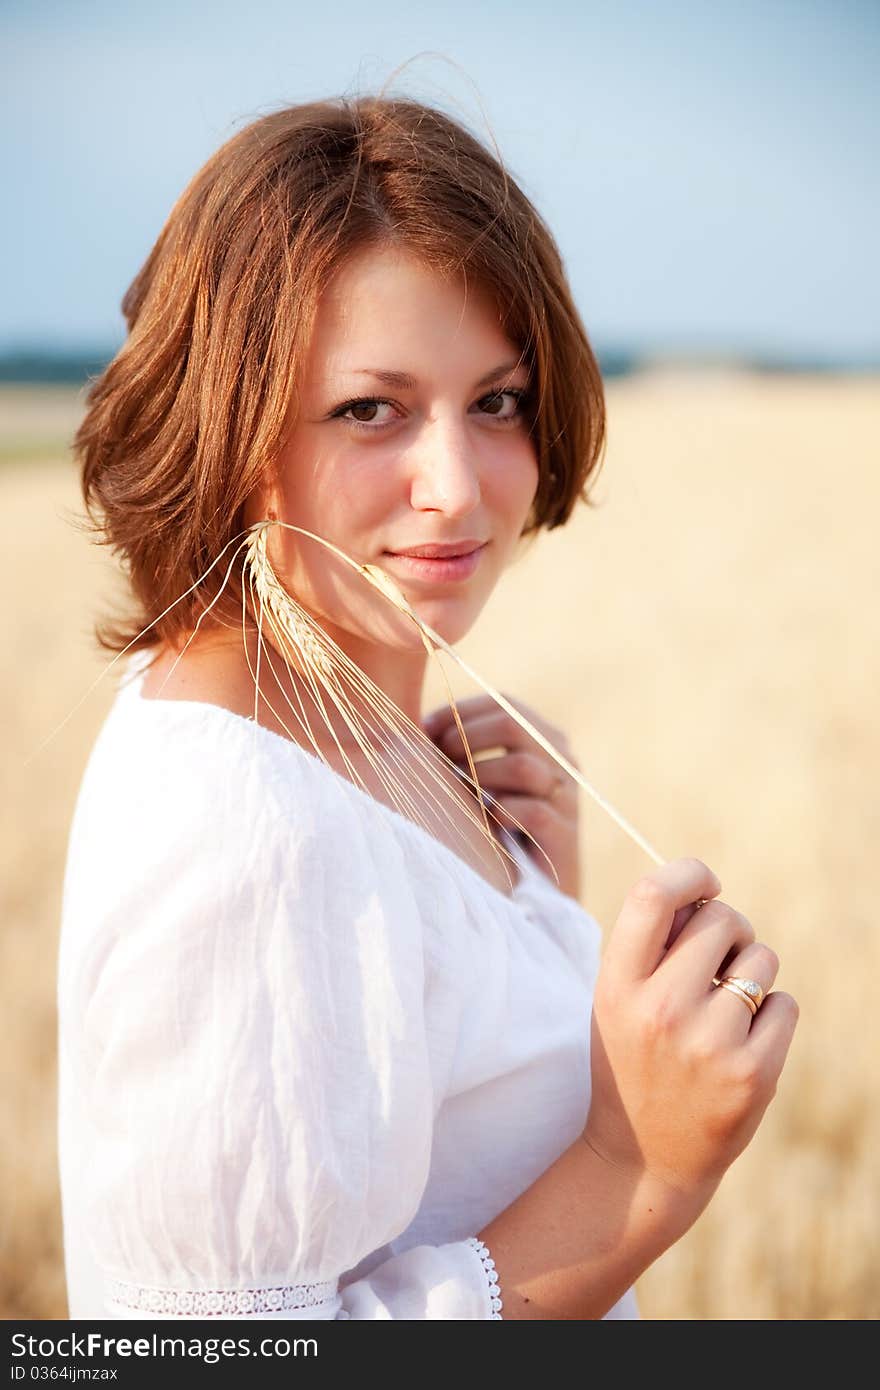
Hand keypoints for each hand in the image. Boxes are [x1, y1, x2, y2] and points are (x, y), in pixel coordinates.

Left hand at [421, 694, 581, 897]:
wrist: (534, 892)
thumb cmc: (497, 830)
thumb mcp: (482, 782)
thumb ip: (463, 750)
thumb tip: (416, 725)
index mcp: (545, 740)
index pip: (504, 703)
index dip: (459, 712)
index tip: (423, 730)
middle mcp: (563, 761)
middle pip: (513, 724)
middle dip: (464, 738)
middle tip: (438, 761)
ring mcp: (568, 798)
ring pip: (522, 766)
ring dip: (479, 776)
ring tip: (459, 794)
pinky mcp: (566, 836)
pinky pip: (533, 812)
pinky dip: (502, 814)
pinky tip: (486, 823)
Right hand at [583, 857, 798, 1221]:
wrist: (644, 1155)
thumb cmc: (632, 1059)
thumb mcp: (616, 999)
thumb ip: (651, 946)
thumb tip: (705, 891)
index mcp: (618, 984)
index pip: (652, 896)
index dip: (688, 873)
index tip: (706, 882)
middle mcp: (662, 1009)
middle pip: (722, 919)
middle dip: (730, 930)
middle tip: (718, 960)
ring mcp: (710, 1042)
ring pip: (761, 959)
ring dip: (752, 973)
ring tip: (726, 1009)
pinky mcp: (753, 1072)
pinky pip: (785, 1004)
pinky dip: (772, 1014)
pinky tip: (744, 1042)